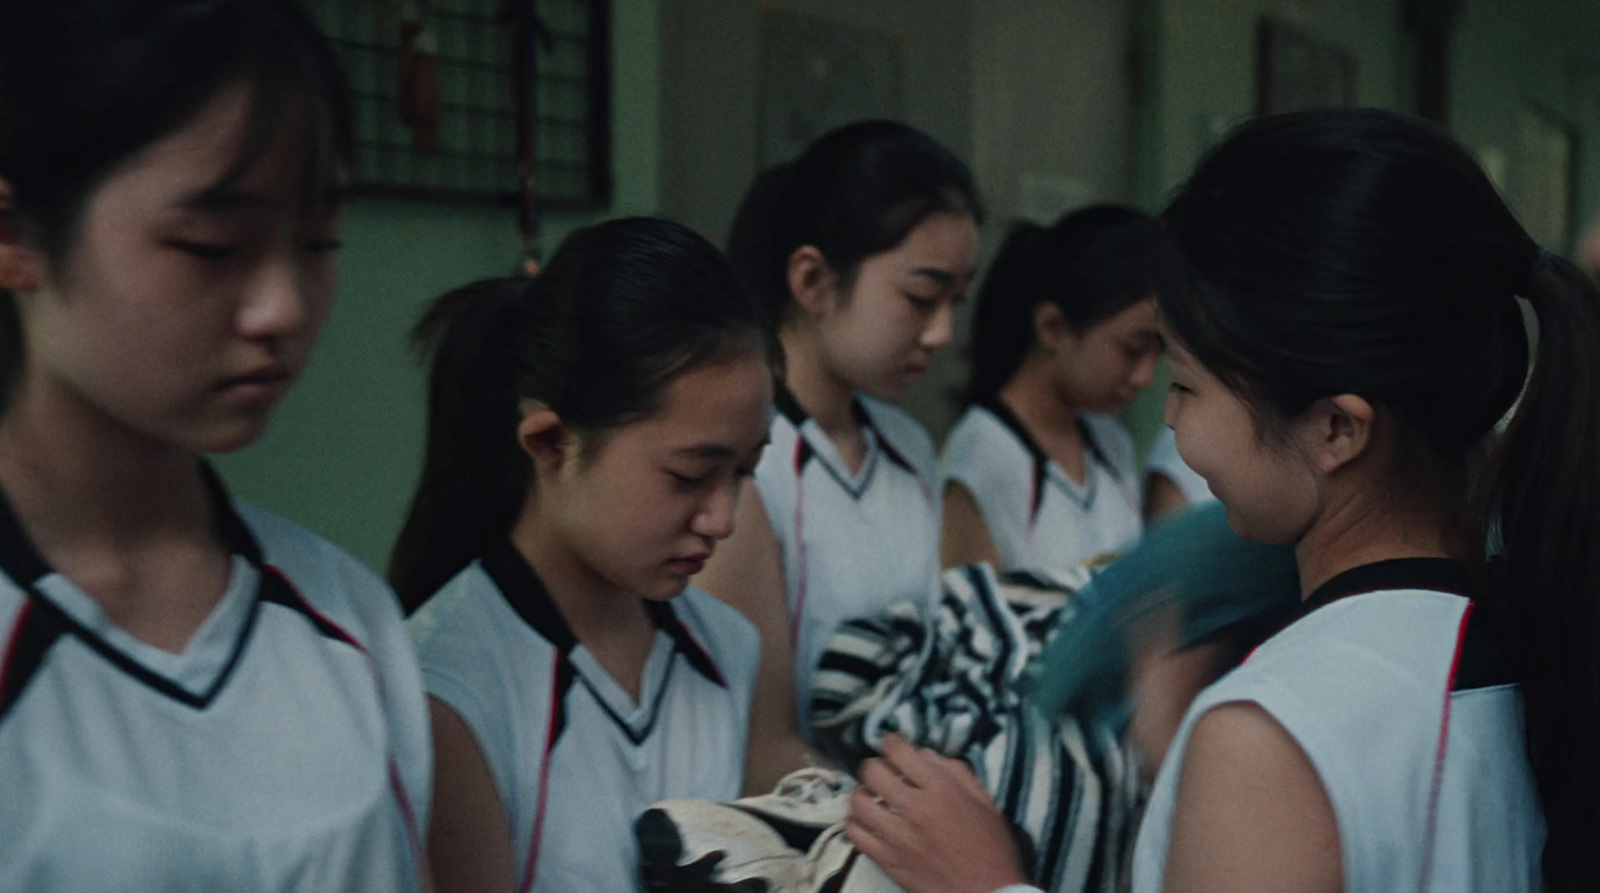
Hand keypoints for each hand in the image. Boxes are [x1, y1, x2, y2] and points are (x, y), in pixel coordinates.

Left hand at [845, 734, 1030, 892]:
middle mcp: (916, 809)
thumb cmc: (991, 848)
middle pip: (872, 771)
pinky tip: (869, 822)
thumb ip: (955, 772)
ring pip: (858, 801)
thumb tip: (923, 755)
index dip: (892, 742)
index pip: (899, 751)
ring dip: (863, 793)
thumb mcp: (984, 802)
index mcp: (941, 790)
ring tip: (874, 797)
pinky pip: (854, 833)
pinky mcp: (888, 861)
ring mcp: (898, 837)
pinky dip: (856, 822)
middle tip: (885, 773)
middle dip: (876, 766)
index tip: (894, 746)